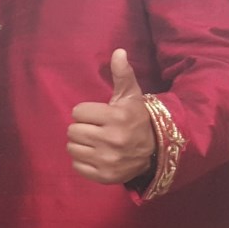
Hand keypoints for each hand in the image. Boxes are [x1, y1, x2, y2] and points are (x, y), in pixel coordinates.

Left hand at [68, 50, 155, 183]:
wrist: (156, 150)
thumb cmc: (137, 119)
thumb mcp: (131, 96)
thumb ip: (122, 74)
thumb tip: (118, 51)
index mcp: (117, 117)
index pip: (78, 112)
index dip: (86, 113)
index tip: (99, 116)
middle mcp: (112, 139)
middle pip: (72, 130)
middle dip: (83, 128)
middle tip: (97, 129)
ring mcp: (108, 159)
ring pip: (72, 148)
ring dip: (81, 144)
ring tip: (97, 142)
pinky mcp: (104, 176)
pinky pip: (76, 165)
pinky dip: (83, 161)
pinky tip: (97, 155)